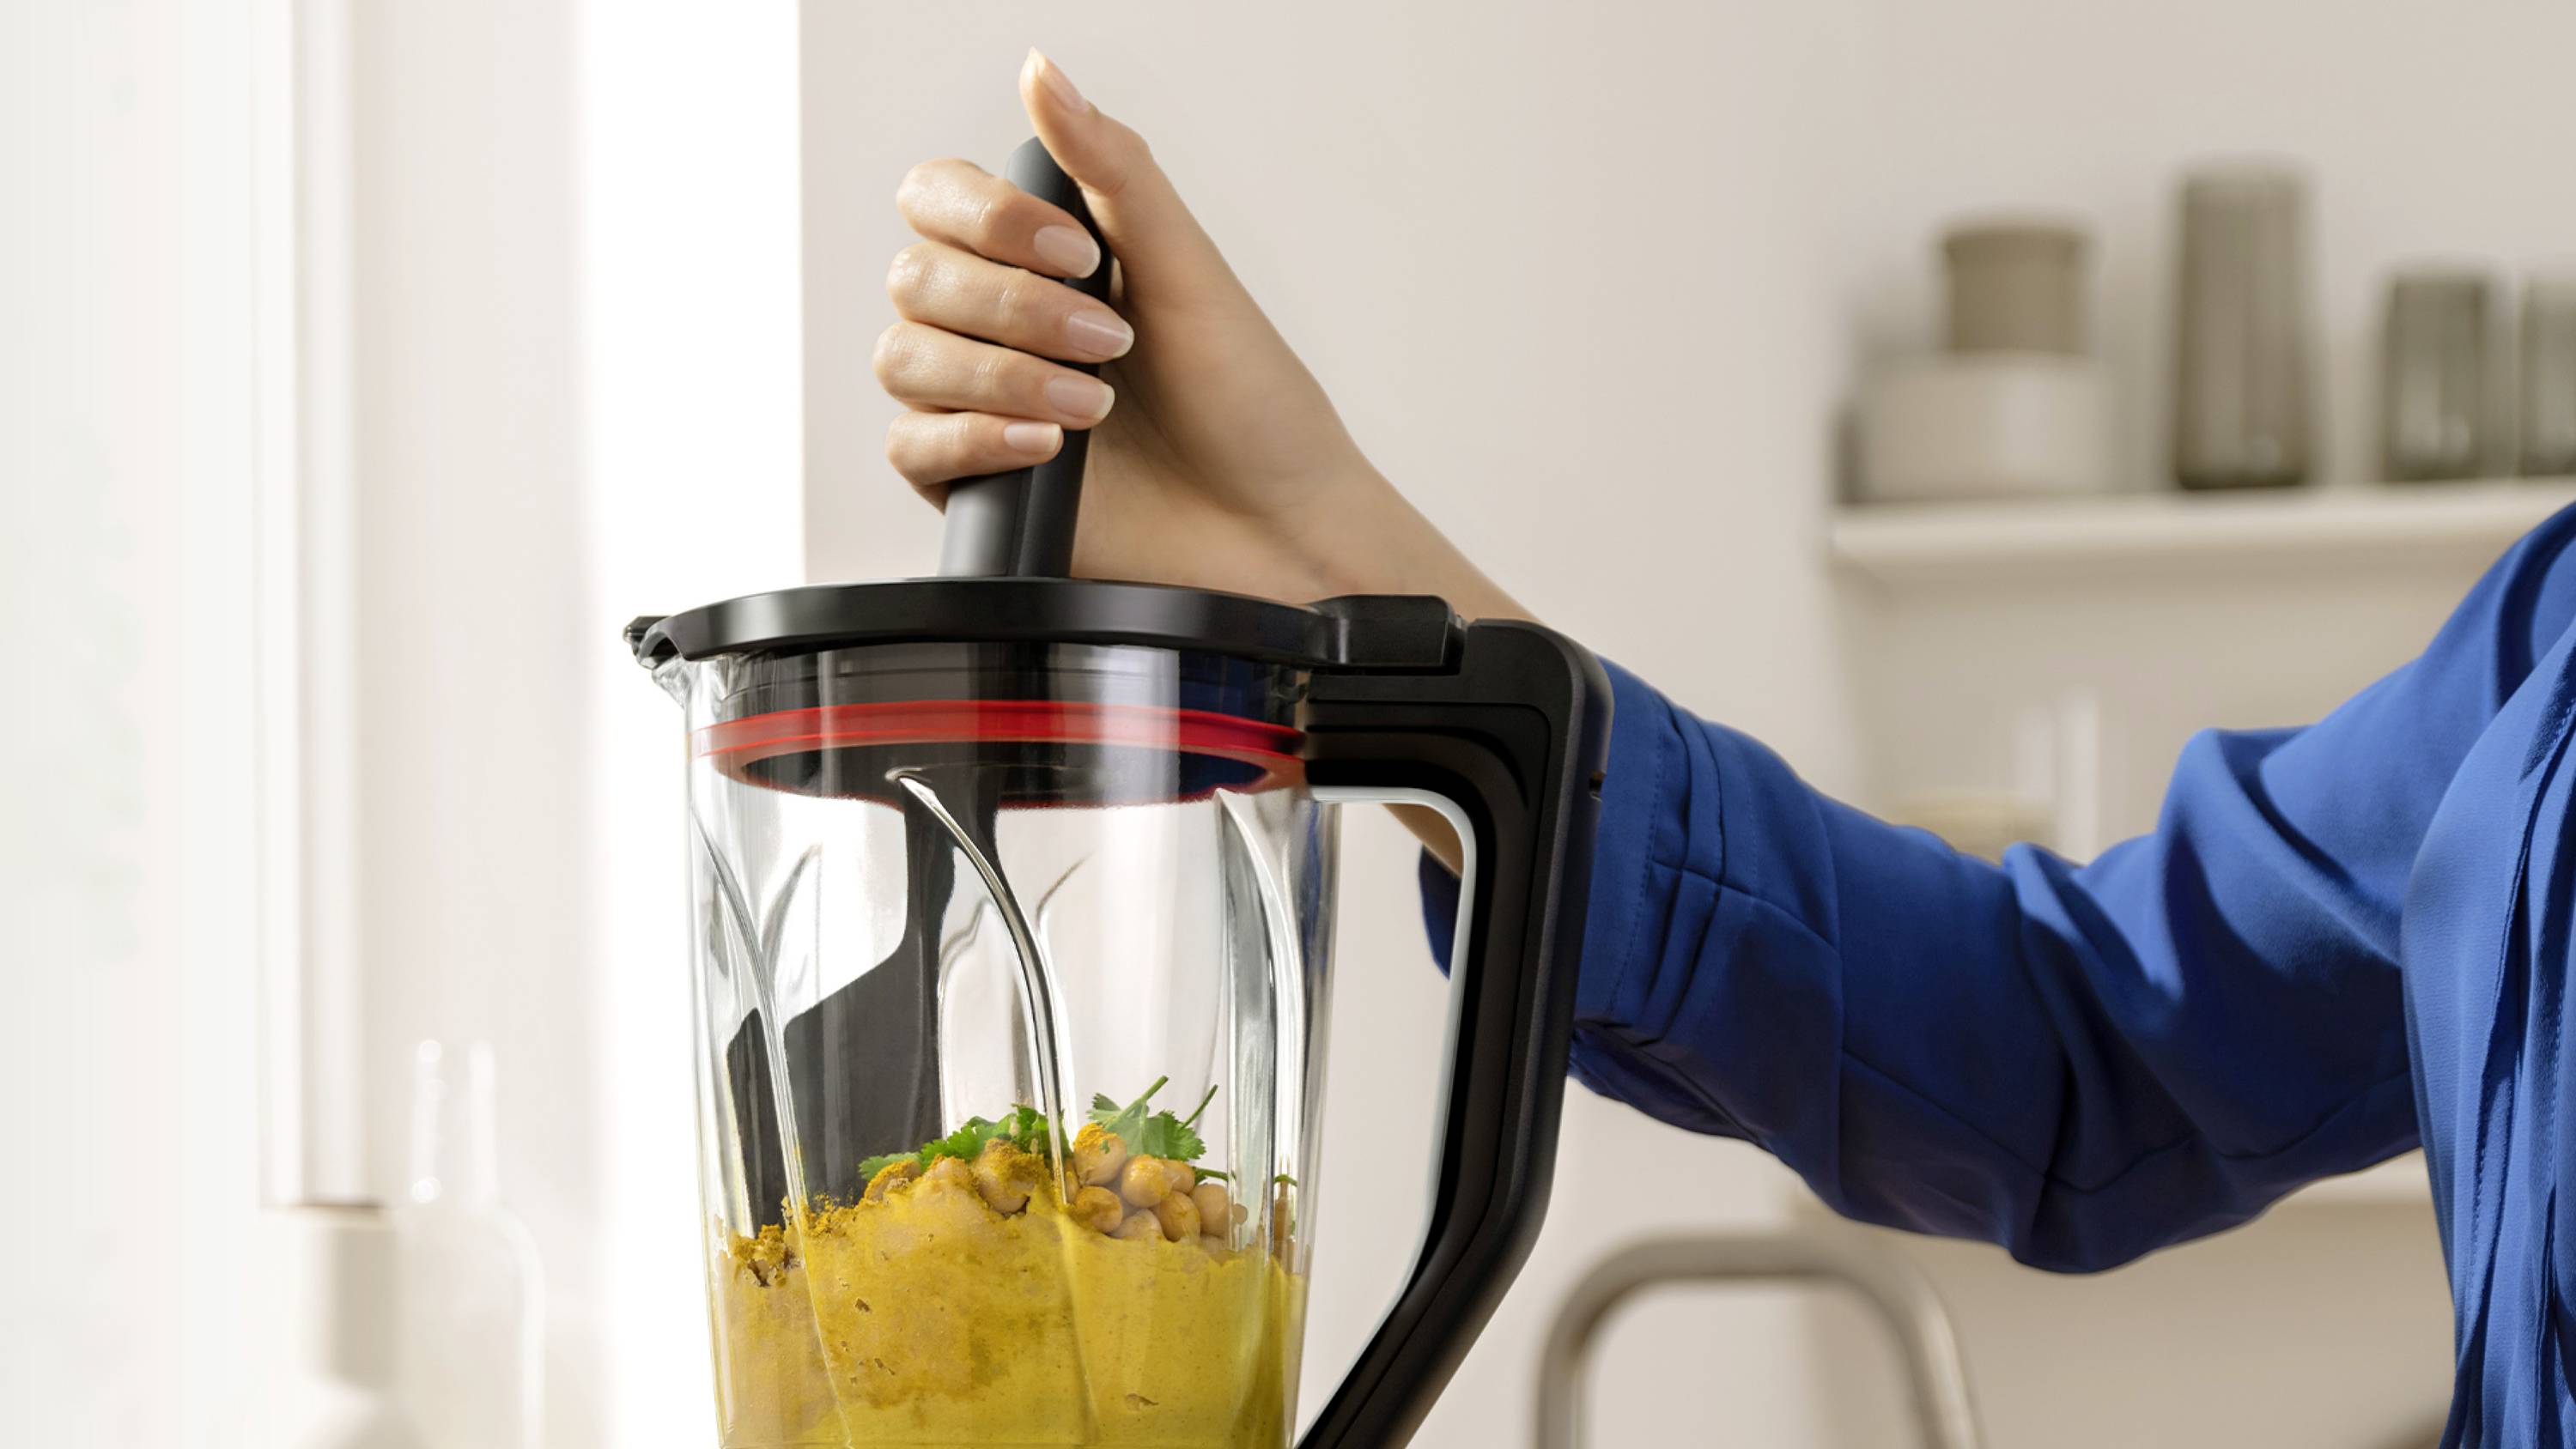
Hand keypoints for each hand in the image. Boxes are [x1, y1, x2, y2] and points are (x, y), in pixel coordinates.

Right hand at [876, 50, 1525, 620]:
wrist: (1276, 531)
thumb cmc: (1251, 406)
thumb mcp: (1189, 269)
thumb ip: (1111, 169)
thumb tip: (1043, 71)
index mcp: (1040, 261)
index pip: (938, 198)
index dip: (986, 218)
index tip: (1077, 253)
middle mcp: (998, 326)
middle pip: (915, 278)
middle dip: (1011, 307)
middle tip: (1108, 340)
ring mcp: (978, 404)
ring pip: (903, 358)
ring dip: (1000, 375)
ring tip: (1095, 407)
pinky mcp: (972, 485)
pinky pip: (914, 446)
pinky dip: (978, 438)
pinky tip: (1049, 448)